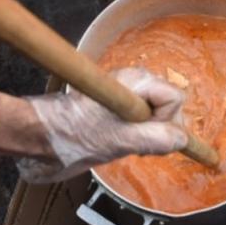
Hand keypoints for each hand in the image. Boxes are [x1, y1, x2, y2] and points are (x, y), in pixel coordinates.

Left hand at [17, 67, 188, 183]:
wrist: (43, 134)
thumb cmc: (75, 132)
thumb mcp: (121, 139)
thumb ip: (156, 138)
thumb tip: (181, 139)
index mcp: (136, 80)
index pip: (174, 98)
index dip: (166, 120)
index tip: (144, 134)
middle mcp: (134, 82)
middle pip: (168, 105)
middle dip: (159, 128)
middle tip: (135, 143)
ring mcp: (126, 93)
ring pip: (157, 114)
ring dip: (148, 133)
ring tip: (124, 143)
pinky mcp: (118, 105)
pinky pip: (143, 119)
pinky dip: (138, 133)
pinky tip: (121, 142)